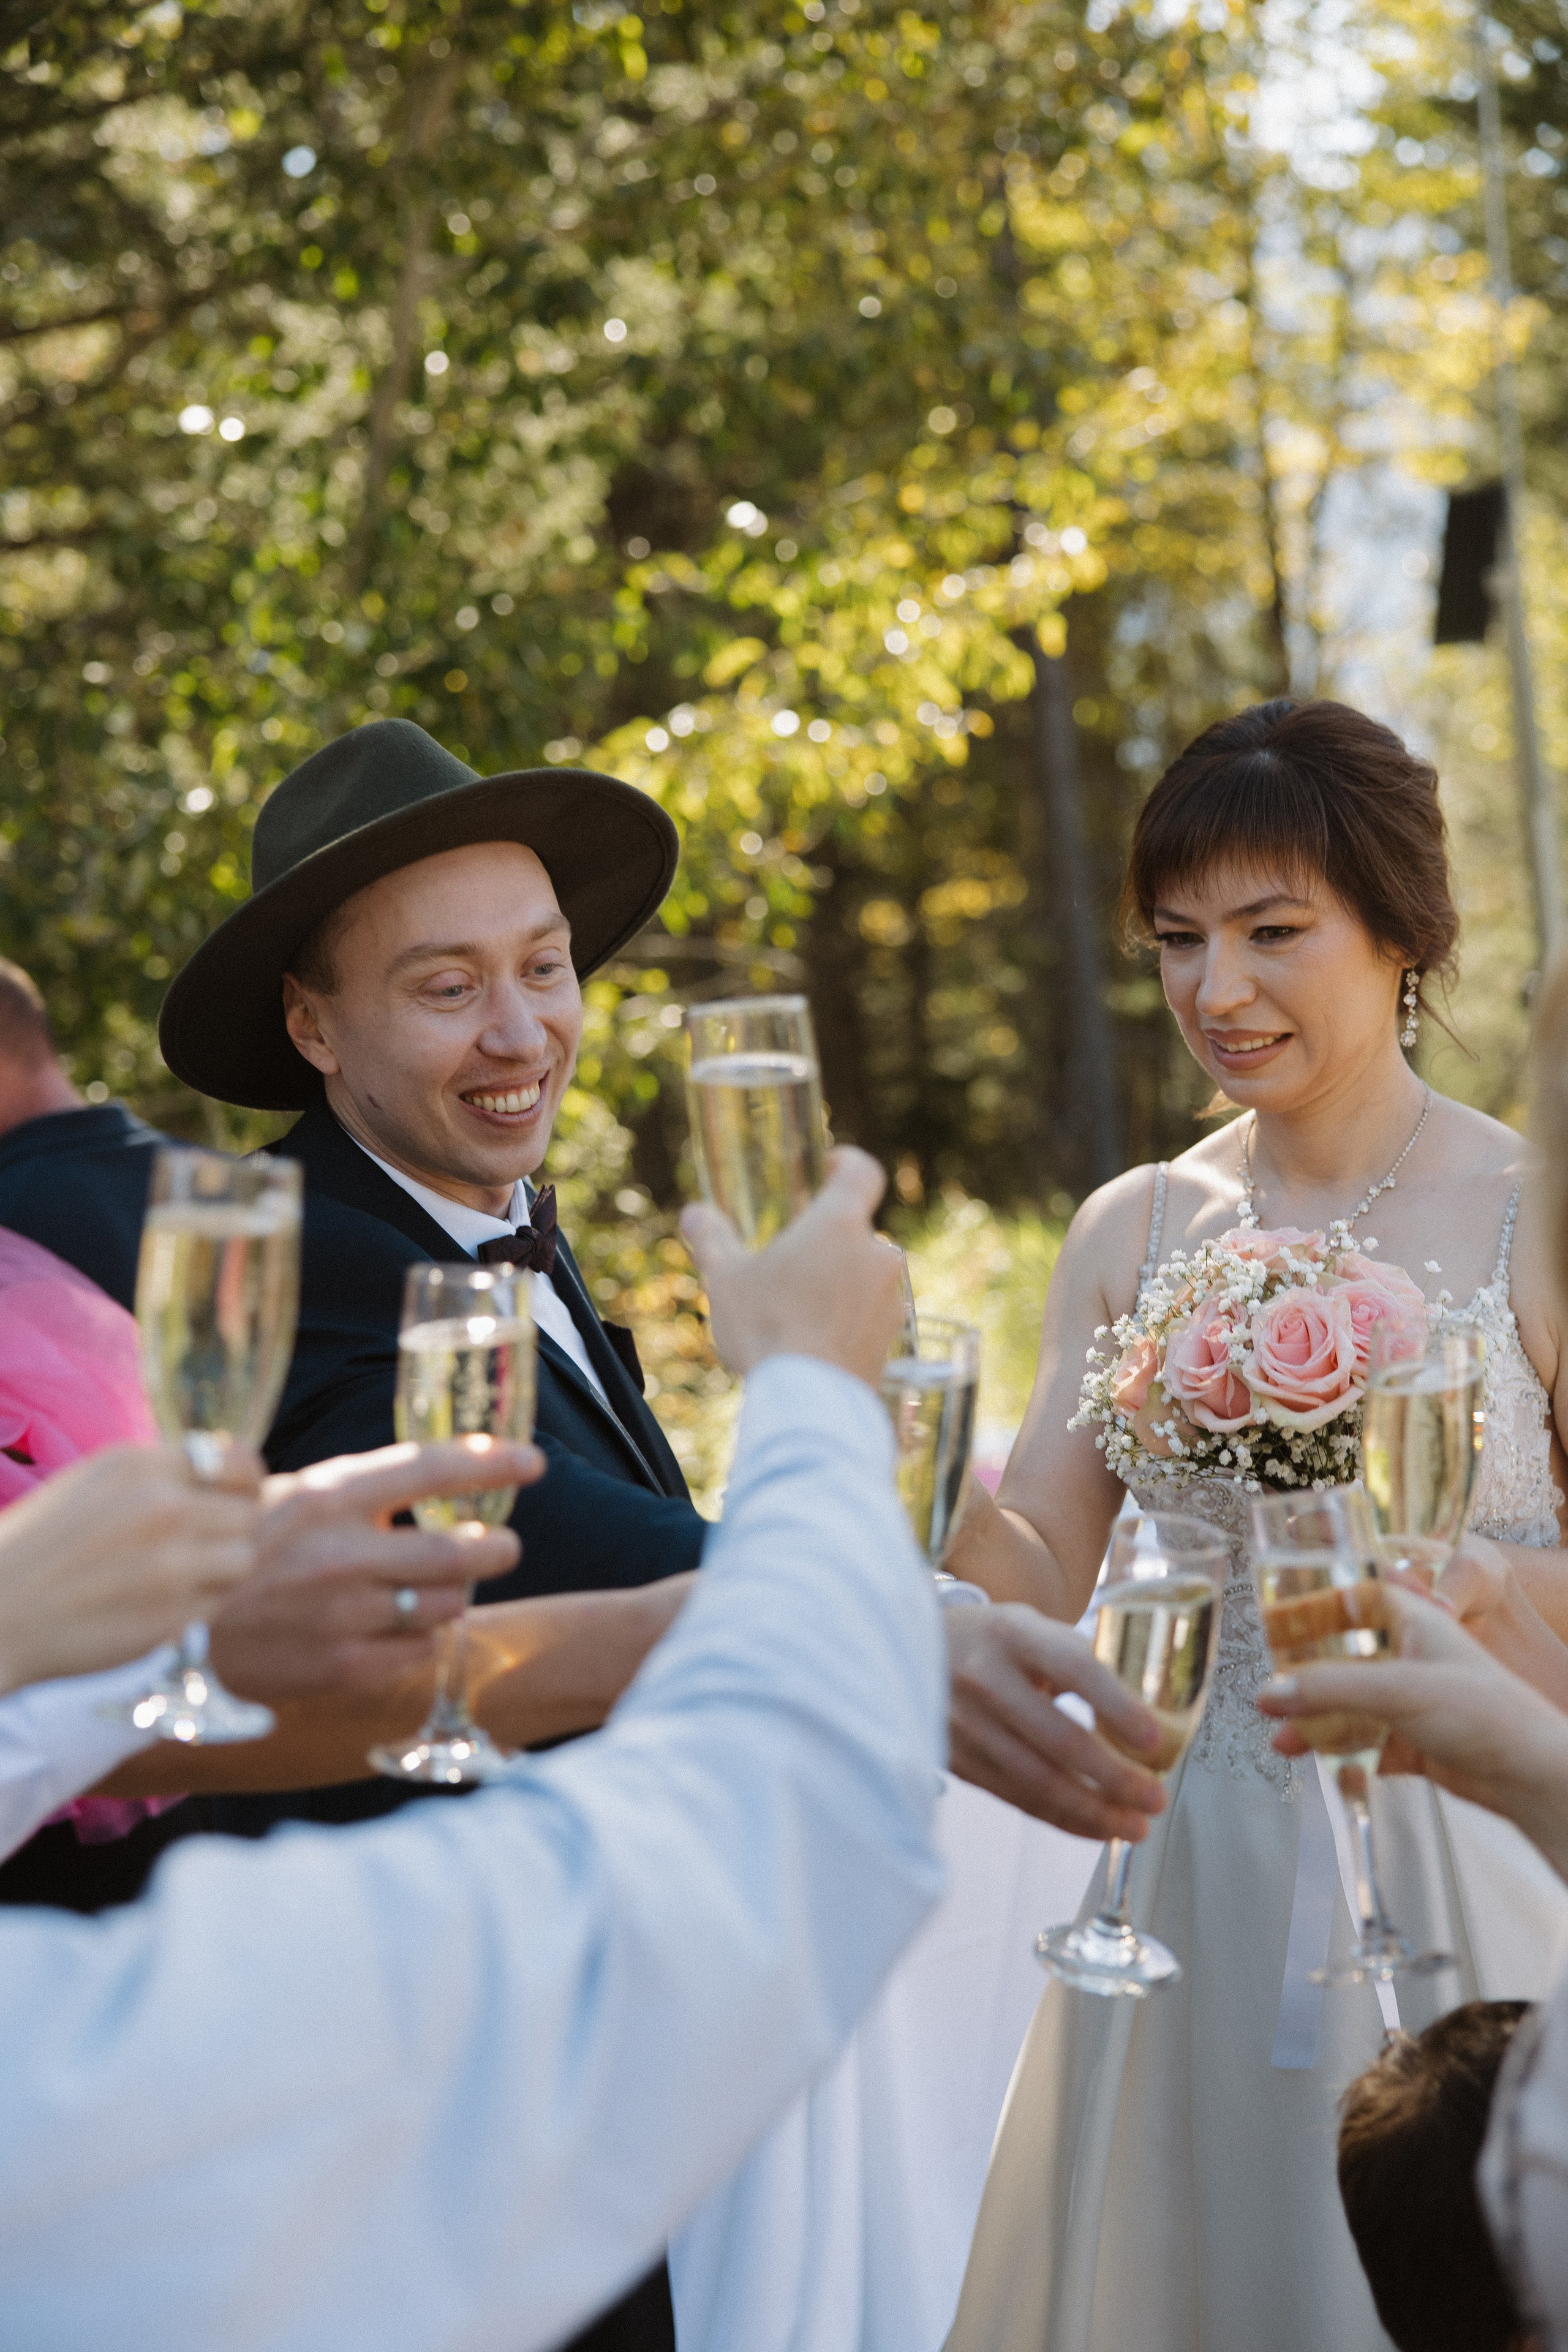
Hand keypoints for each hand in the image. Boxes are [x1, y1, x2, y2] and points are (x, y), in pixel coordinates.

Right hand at [0, 1442, 260, 1694]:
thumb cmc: (38, 1546)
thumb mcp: (94, 1483)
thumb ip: (159, 1475)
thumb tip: (221, 1473)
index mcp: (142, 1467)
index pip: (239, 1462)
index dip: (243, 1483)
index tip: (232, 1497)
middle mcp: (164, 1509)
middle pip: (247, 1514)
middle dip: (229, 1531)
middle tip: (199, 1547)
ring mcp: (171, 1566)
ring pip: (242, 1560)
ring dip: (220, 1572)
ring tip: (178, 1578)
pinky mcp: (171, 1617)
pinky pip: (216, 1605)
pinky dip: (197, 1607)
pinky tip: (156, 1606)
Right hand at [209, 1437, 541, 1702]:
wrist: (173, 1625)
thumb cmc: (234, 1550)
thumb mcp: (290, 1496)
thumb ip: (357, 1492)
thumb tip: (437, 1478)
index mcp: (330, 1497)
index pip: (432, 1469)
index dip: (492, 1465)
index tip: (531, 1464)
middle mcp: (345, 1555)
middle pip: (461, 1552)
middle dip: (496, 1547)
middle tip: (501, 1544)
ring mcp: (345, 1616)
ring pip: (446, 1605)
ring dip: (455, 1593)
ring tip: (443, 1586)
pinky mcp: (341, 1667)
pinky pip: (416, 1651)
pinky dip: (421, 1637)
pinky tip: (404, 1626)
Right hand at [679, 1146, 902, 1385]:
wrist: (809, 1403)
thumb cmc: (766, 1328)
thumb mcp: (726, 1279)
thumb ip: (712, 1240)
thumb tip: (695, 1214)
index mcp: (839, 1224)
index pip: (862, 1172)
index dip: (847, 1164)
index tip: (829, 1169)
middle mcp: (877, 1254)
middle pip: (857, 1233)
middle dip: (829, 1243)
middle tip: (792, 1263)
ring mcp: (891, 1299)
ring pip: (866, 1277)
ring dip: (840, 1285)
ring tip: (798, 1313)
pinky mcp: (894, 1340)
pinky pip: (871, 1318)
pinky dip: (849, 1323)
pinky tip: (816, 1345)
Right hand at [944, 1603, 1168, 1841]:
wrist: (908, 1647)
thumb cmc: (990, 1640)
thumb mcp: (1030, 1628)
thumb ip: (1078, 1661)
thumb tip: (1147, 1712)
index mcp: (1013, 1633)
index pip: (1074, 1668)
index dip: (1118, 1707)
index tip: (1154, 1740)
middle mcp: (984, 1677)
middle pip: (1060, 1739)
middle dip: (1116, 1779)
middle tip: (1155, 1798)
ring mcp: (964, 1722)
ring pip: (1038, 1780)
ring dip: (1094, 1811)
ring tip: (1134, 1826)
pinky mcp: (955, 1758)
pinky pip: (1017, 1798)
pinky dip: (1062, 1818)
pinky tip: (1095, 1827)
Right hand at [1257, 1579, 1567, 1882]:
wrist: (1529, 1776)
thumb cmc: (1487, 1713)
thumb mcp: (1399, 1690)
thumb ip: (1330, 1690)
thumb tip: (1271, 1692)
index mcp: (1415, 1623)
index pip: (1355, 1600)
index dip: (1315, 1607)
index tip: (1276, 1622)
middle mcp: (1412, 1659)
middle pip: (1345, 1658)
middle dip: (1305, 1677)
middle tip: (1270, 1688)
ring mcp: (1413, 1703)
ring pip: (1351, 1707)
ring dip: (1316, 1723)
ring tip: (1284, 1741)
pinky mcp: (1415, 1744)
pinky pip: (1366, 1746)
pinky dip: (1343, 1758)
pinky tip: (1325, 1770)